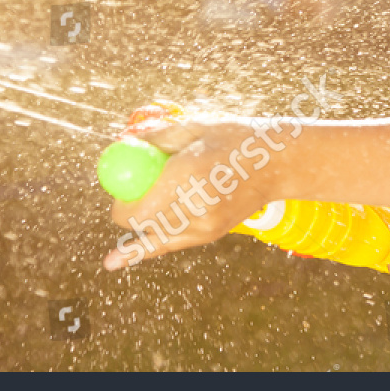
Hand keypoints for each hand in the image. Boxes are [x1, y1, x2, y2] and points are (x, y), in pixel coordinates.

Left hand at [102, 113, 294, 270]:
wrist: (278, 163)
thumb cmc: (235, 138)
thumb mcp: (195, 128)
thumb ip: (156, 137)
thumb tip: (122, 142)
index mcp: (187, 175)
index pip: (135, 205)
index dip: (120, 196)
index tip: (123, 181)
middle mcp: (194, 206)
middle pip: (139, 221)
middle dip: (128, 206)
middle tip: (139, 185)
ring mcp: (203, 226)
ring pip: (151, 231)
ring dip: (144, 216)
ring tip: (166, 192)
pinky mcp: (208, 235)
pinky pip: (165, 245)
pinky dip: (137, 252)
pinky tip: (111, 263)